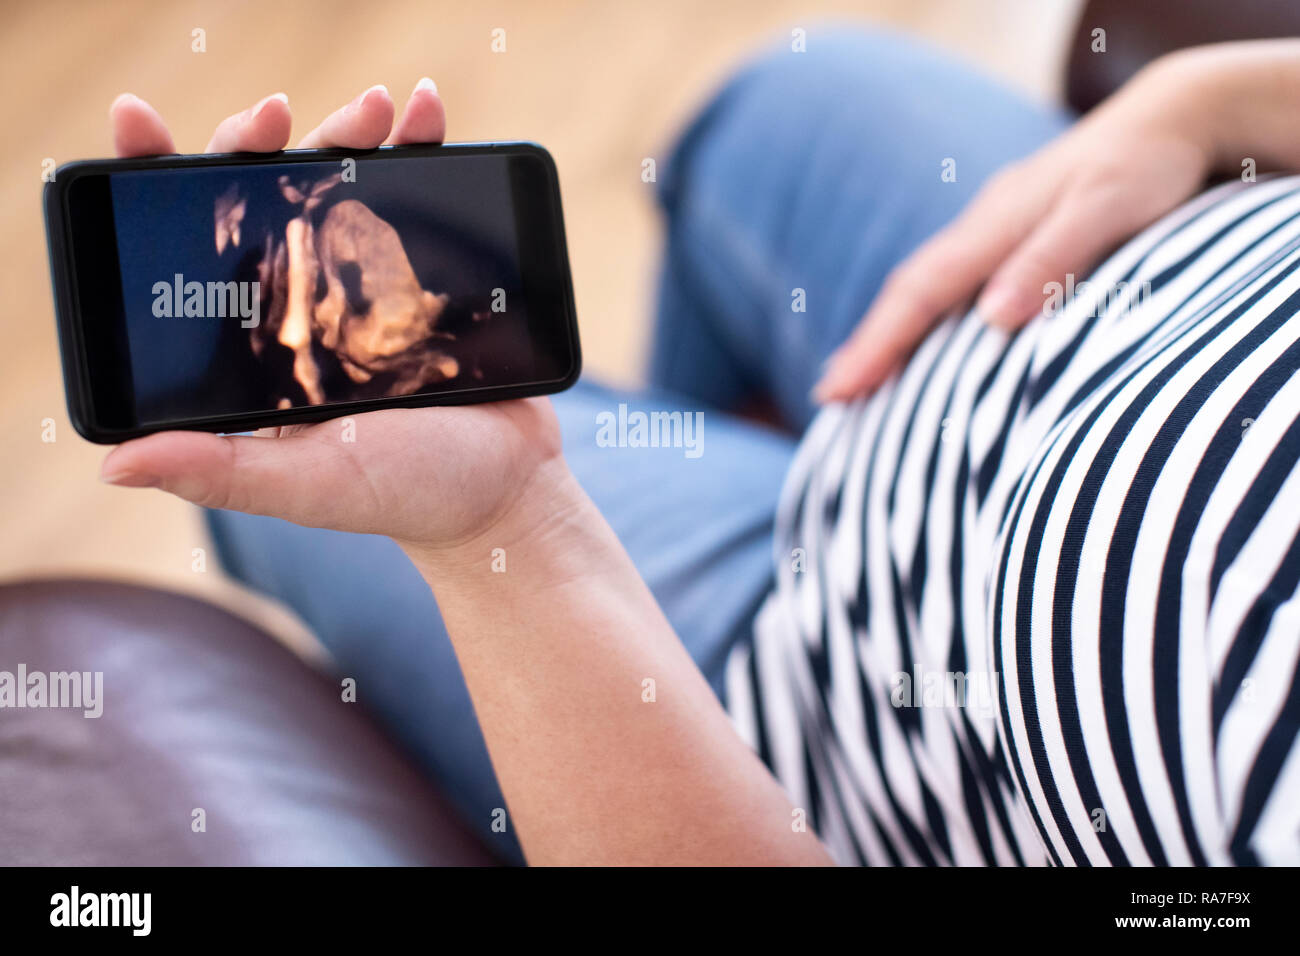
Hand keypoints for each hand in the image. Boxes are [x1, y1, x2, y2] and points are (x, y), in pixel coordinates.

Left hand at [100, 84, 566, 554]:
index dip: (163, 189)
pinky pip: (418, 195)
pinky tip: (424, 117)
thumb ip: (223, 473)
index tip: (147, 130)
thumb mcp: (309, 485)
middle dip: (260, 145)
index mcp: (259, 346)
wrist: (510, 488)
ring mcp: (367, 284)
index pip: (195, 253)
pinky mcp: (429, 271)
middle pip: (264, 200)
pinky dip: (421, 146)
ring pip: (338, 186)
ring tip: (373, 111)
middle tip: (276, 118)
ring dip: (347, 133)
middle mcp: (303, 306)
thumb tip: (115, 465)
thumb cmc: (409, 495)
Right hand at [813, 49, 1220, 401]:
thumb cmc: (1146, 165)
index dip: (876, 343)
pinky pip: (953, 281)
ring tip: (861, 377)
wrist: (1174, 115)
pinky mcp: (1014, 235)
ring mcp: (995, 229)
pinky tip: (925, 335)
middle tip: (830, 396)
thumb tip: (990, 318)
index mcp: (993, 224)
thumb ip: (1049, 260)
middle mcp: (983, 227)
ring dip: (891, 331)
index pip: (917, 293)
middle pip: (908, 291)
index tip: (836, 389)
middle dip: (868, 343)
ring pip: (927, 286)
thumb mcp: (1105, 208)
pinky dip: (927, 314)